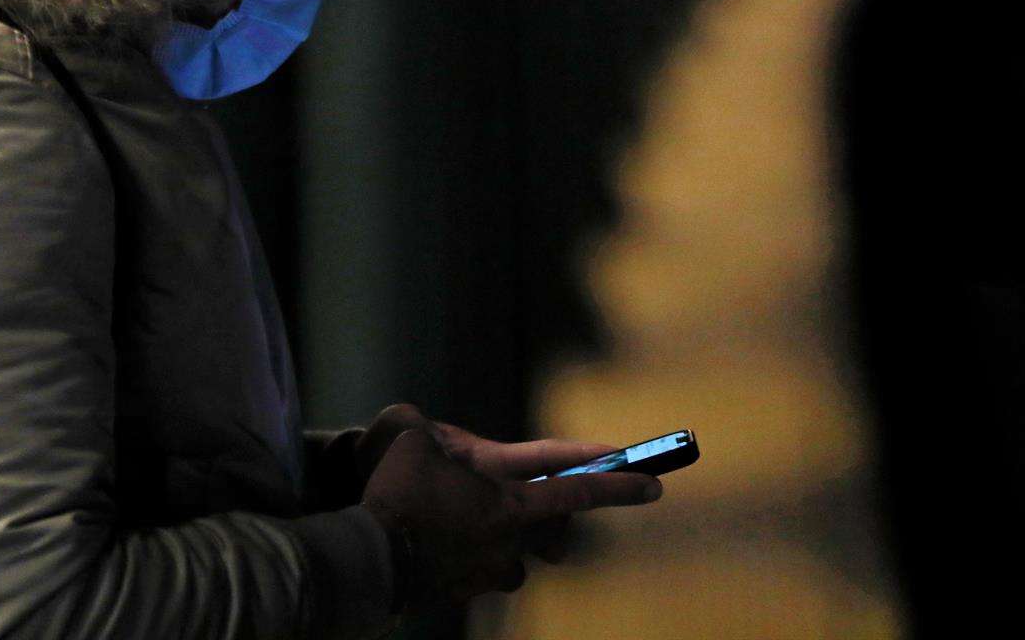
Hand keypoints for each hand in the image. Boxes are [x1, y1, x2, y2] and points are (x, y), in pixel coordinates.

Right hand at [360, 427, 660, 608]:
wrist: (369, 558)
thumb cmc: (397, 494)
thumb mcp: (414, 439)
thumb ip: (437, 433)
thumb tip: (432, 434)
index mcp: (508, 501)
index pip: (577, 490)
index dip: (619, 484)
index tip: (654, 484)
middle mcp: (510, 540)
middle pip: (551, 529)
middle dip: (547, 516)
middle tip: (523, 498)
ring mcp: (489, 571)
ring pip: (515, 553)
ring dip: (502, 535)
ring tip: (462, 517)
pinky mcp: (464, 590)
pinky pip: (480, 568)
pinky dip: (467, 552)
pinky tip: (434, 540)